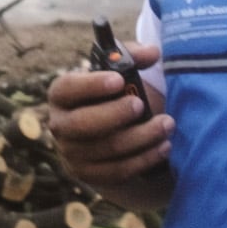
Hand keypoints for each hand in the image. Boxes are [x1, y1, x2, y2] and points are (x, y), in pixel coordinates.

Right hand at [44, 58, 172, 202]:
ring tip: (167, 124)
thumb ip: (132, 57)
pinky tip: (163, 147)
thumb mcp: (119, 71)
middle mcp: (60, 125)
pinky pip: (117, 171)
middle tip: (140, 105)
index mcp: (62, 95)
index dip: (91, 85)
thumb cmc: (113, 95)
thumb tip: (152, 53)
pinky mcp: (88, 175)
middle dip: (114, 115)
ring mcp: (72, 154)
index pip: (67, 89)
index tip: (118, 80)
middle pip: (82, 124)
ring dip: (140, 137)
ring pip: (105, 149)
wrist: (110, 132)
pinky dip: (143, 160)